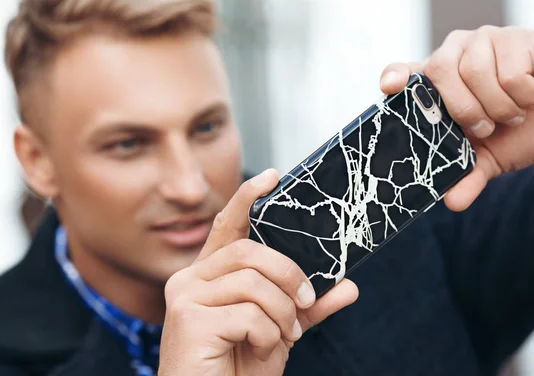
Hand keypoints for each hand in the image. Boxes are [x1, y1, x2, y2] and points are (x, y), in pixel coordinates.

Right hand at [158, 169, 358, 375]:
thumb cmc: (238, 367)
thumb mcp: (280, 330)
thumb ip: (308, 306)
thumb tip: (349, 286)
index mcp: (209, 275)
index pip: (227, 226)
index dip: (247, 198)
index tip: (272, 176)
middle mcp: (189, 279)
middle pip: (249, 251)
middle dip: (288, 274)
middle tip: (305, 301)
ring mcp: (184, 297)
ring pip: (252, 282)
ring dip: (281, 313)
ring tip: (282, 336)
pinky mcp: (187, 320)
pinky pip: (248, 313)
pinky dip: (267, 335)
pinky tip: (258, 351)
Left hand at [380, 26, 533, 210]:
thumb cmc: (521, 127)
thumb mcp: (491, 158)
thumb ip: (468, 176)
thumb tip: (451, 203)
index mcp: (438, 84)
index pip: (405, 73)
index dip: (396, 77)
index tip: (389, 89)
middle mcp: (453, 56)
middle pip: (439, 73)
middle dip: (464, 110)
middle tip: (486, 127)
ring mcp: (482, 42)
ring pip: (475, 73)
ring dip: (498, 106)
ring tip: (511, 112)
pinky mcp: (513, 38)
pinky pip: (509, 71)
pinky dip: (524, 94)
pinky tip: (531, 92)